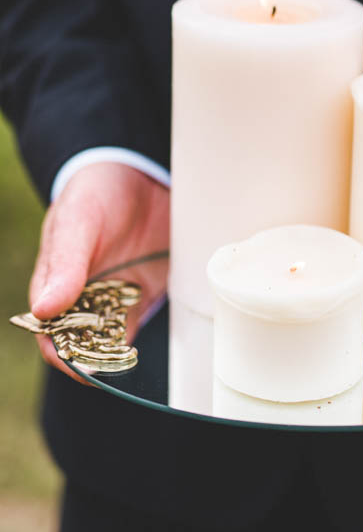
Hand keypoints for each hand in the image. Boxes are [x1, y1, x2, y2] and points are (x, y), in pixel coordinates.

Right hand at [29, 163, 169, 379]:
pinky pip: (138, 325)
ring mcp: (112, 298)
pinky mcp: (141, 295)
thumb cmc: (95, 193)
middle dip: (96, 359)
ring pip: (111, 342)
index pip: (50, 334)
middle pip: (81, 345)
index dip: (63, 351)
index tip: (81, 357)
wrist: (138, 172)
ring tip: (132, 355)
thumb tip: (44, 309)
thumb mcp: (77, 220)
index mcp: (52, 284)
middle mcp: (80, 299)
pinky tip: (150, 341)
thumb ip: (64, 263)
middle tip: (115, 357)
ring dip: (119, 353)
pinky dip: (143, 335)